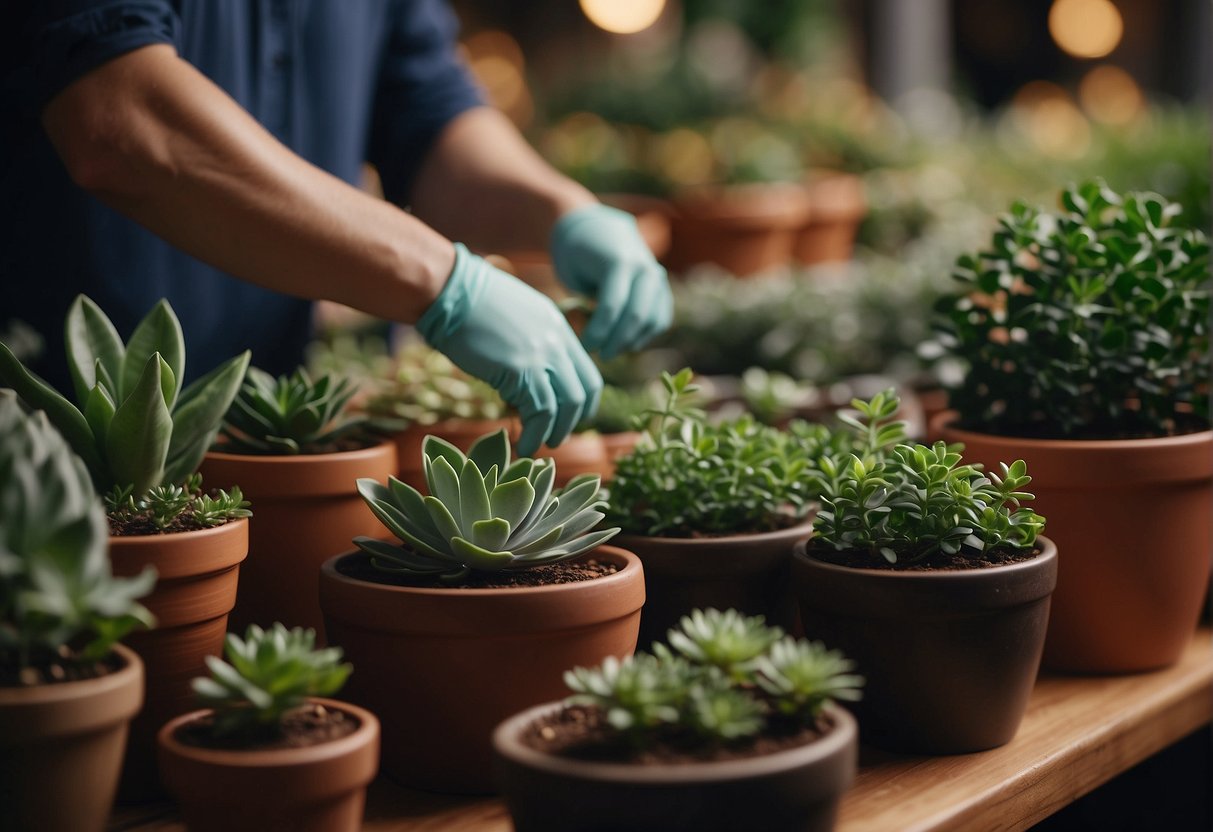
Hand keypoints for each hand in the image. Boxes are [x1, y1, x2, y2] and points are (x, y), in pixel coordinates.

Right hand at [417, 244, 602, 454]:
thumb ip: (532, 341)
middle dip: (572, 420)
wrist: (450, 291)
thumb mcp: (516, 316)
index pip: (587, 372)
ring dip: (555, 432)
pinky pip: (539, 412)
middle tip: (557, 437)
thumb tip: (528, 374)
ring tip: (540, 446)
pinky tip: (524, 445)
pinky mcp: (520, 370)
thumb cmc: (470, 301)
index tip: (571, 417)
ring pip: (565, 405)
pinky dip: (535, 434)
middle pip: (582, 392)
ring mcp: (541, 355)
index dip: (583, 401)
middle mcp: (557, 341)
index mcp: (558, 327)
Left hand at [550, 203, 672, 359]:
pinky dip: (646, 335)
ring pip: (653, 319)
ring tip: (611, 351)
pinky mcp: (661, 288)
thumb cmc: (577, 253)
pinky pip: (660, 318)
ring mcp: (657, 277)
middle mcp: (644, 268)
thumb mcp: (571, 270)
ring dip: (632, 340)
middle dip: (617, 341)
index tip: (584, 347)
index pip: (612, 307)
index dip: (598, 332)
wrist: (599, 229)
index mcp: (620, 261)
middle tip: (600, 356)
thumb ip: (581, 300)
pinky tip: (628, 344)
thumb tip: (588, 336)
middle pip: (636, 316)